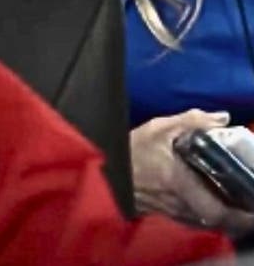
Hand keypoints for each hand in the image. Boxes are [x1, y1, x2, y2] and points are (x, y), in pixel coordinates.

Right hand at [132, 108, 253, 235]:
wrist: (103, 171)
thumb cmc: (130, 151)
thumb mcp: (159, 129)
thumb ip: (192, 121)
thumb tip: (223, 118)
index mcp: (180, 184)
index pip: (218, 211)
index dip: (241, 216)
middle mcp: (179, 204)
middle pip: (219, 222)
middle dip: (238, 217)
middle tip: (249, 204)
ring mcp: (172, 212)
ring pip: (207, 223)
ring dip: (224, 217)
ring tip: (236, 204)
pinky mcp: (165, 214)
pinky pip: (194, 221)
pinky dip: (207, 216)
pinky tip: (210, 203)